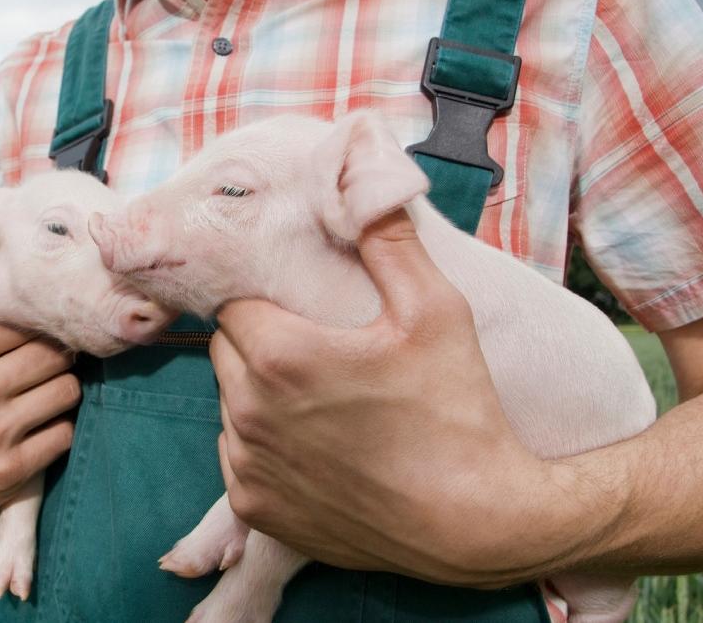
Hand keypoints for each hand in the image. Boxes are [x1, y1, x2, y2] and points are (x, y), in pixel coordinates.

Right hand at [0, 226, 79, 526]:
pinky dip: (61, 426)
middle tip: (52, 352)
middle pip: (51, 353)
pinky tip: (44, 421)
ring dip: (64, 386)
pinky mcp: (10, 471)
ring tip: (50, 384)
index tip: (35, 324)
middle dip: (56, 350)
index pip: (19, 321)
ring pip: (66, 391)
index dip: (32, 321)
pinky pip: (64, 435)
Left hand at [211, 210, 582, 586]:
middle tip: (321, 354)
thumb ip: (389, 241)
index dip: (268, 302)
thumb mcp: (436, 312)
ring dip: (258, 395)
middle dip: (260, 343)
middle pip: (225, 351)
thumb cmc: (458, 411)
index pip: (234, 304)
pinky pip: (238, 456)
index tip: (304, 313)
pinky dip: (264, 447)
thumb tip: (365, 180)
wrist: (477, 521)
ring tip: (323, 403)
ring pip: (228, 404)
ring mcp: (248, 466)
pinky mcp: (255, 509)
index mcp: (279, 355)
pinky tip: (317, 448)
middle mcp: (248, 413)